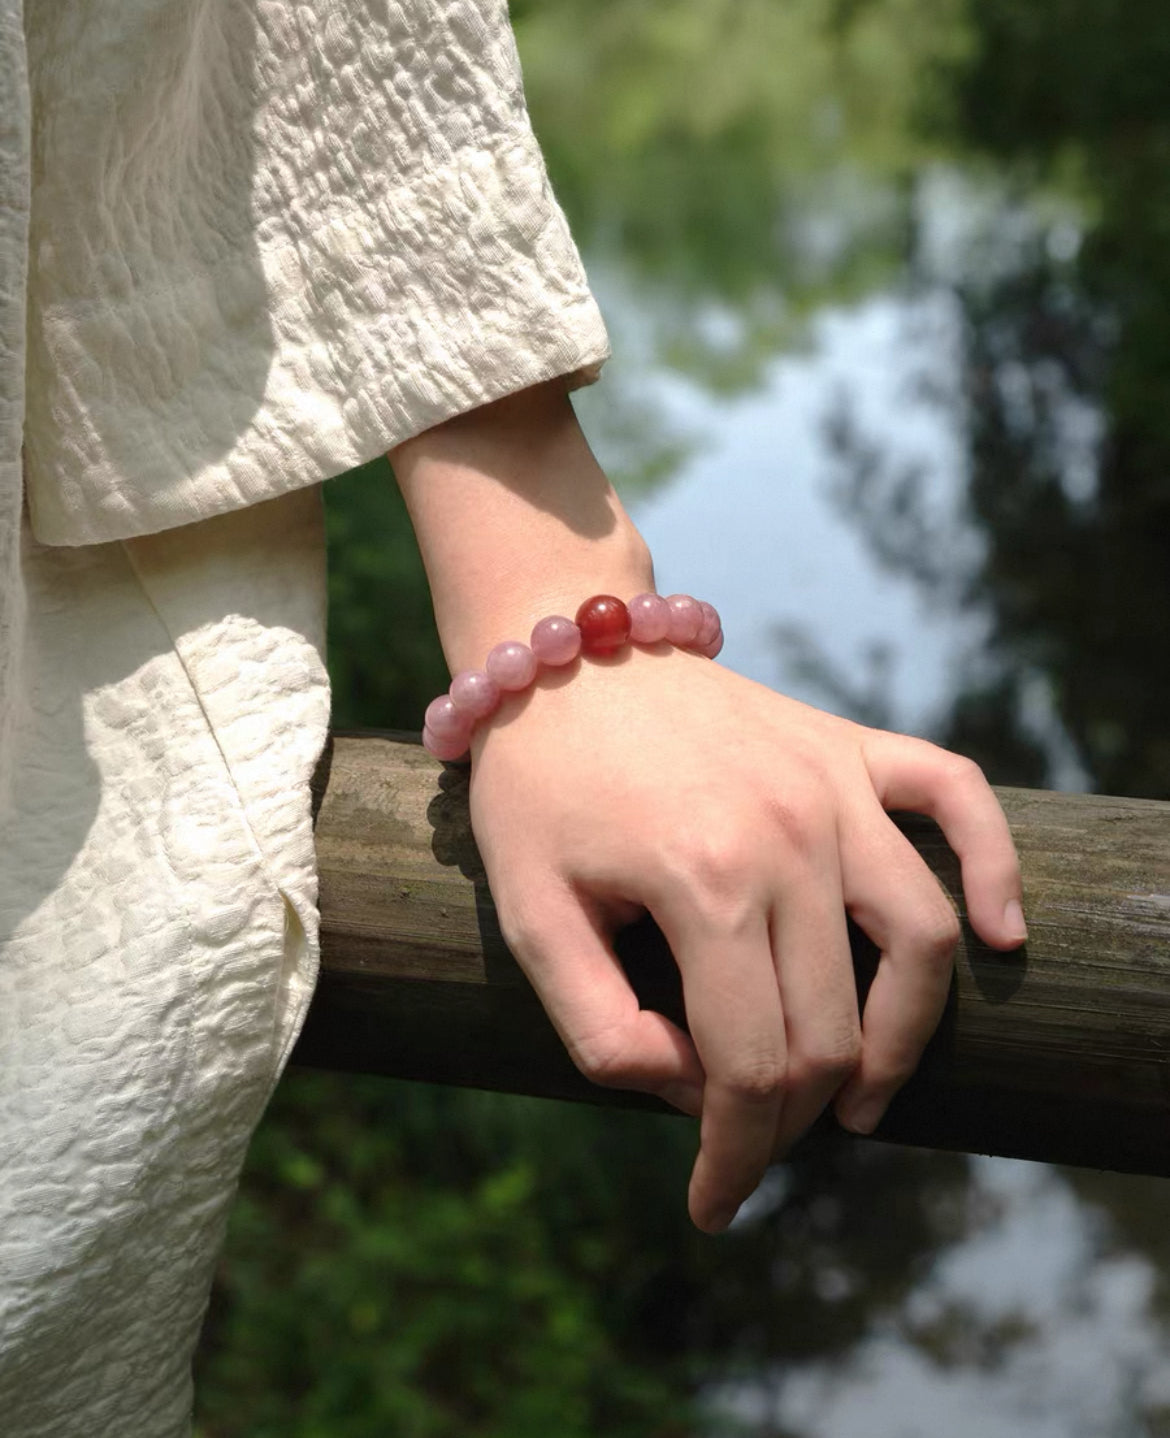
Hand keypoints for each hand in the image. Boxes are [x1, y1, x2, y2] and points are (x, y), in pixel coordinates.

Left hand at [467, 643, 1025, 1233]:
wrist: (559, 652)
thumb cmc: (534, 785)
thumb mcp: (529, 914)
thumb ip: (596, 1025)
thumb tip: (687, 1091)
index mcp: (704, 883)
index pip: (752, 1067)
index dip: (735, 1156)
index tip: (711, 1204)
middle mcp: (791, 836)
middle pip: (834, 1026)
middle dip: (792, 1116)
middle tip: (750, 1141)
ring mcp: (831, 785)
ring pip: (922, 940)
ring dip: (903, 1037)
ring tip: (860, 1096)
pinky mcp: (848, 747)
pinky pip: (956, 798)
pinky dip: (993, 866)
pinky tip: (1003, 933)